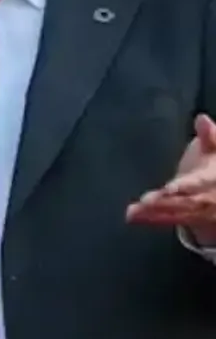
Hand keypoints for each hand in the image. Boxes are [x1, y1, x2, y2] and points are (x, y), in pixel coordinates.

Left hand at [126, 114, 215, 244]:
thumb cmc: (215, 161)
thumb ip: (210, 135)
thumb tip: (201, 119)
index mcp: (213, 178)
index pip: (199, 182)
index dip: (184, 186)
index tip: (169, 188)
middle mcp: (207, 198)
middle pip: (186, 202)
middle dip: (165, 203)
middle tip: (145, 202)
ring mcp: (199, 211)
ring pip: (176, 213)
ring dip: (154, 213)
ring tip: (132, 211)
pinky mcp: (189, 218)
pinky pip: (170, 220)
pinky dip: (151, 219)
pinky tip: (132, 217)